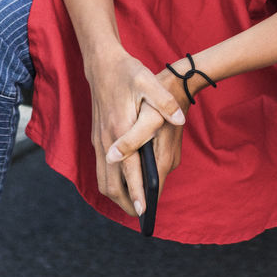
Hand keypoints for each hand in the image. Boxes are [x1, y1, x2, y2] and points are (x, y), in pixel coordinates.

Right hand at [85, 49, 185, 217]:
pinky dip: (110, 182)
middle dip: (126, 202)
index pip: (128, 170)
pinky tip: (123, 184)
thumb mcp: (147, 81)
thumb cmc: (126, 72)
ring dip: (117, 195)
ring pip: (102, 179)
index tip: (145, 211)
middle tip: (142, 214)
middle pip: (111, 184)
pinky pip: (100, 169)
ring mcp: (99, 140)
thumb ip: (164, 101)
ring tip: (134, 205)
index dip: (137, 192)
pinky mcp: (97, 137)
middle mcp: (106, 139)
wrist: (101, 62)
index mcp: (120, 129)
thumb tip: (179, 118)